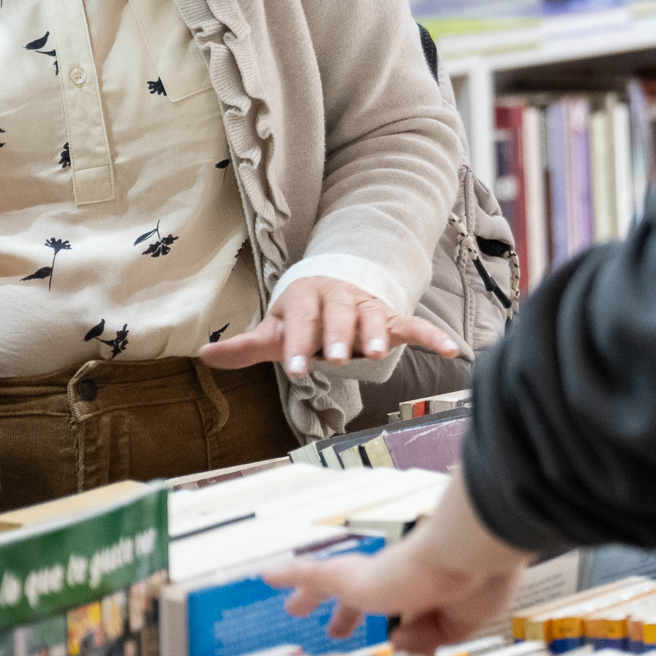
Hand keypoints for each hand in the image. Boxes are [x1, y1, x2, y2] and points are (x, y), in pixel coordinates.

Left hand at [197, 272, 459, 378]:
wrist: (336, 286)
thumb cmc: (303, 316)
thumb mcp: (275, 329)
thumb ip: (245, 346)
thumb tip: (203, 354)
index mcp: (306, 298)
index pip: (301, 321)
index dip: (298, 344)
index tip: (295, 368)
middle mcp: (339, 298)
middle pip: (339, 316)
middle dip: (338, 336)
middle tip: (336, 356)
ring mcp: (368, 307)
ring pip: (373, 318)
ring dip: (376, 333)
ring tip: (378, 352)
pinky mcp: (392, 318)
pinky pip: (414, 324)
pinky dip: (433, 336)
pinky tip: (452, 351)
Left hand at [269, 470, 534, 655]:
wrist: (468, 552)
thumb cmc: (476, 580)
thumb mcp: (457, 625)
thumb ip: (429, 636)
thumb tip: (397, 643)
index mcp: (429, 586)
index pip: (406, 607)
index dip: (404, 625)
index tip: (402, 638)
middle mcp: (399, 576)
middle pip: (363, 597)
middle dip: (348, 615)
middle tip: (337, 630)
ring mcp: (374, 573)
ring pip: (332, 583)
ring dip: (311, 596)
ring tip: (293, 609)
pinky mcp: (352, 575)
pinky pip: (313, 572)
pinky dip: (291, 574)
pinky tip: (268, 576)